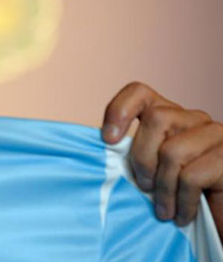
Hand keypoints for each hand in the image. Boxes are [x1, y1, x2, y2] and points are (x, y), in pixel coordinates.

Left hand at [102, 81, 222, 237]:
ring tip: (163, 210)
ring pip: (172, 151)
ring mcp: (215, 135)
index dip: (119, 110)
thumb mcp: (152, 169)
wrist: (218, 217)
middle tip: (144, 187)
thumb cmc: (181, 195)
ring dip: (163, 188)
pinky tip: (182, 215)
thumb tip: (100, 149)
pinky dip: (181, 201)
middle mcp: (194, 118)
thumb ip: (134, 153)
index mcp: (170, 115)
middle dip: (142, 159)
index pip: (139, 93)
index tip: (108, 139)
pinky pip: (191, 177)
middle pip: (155, 119)